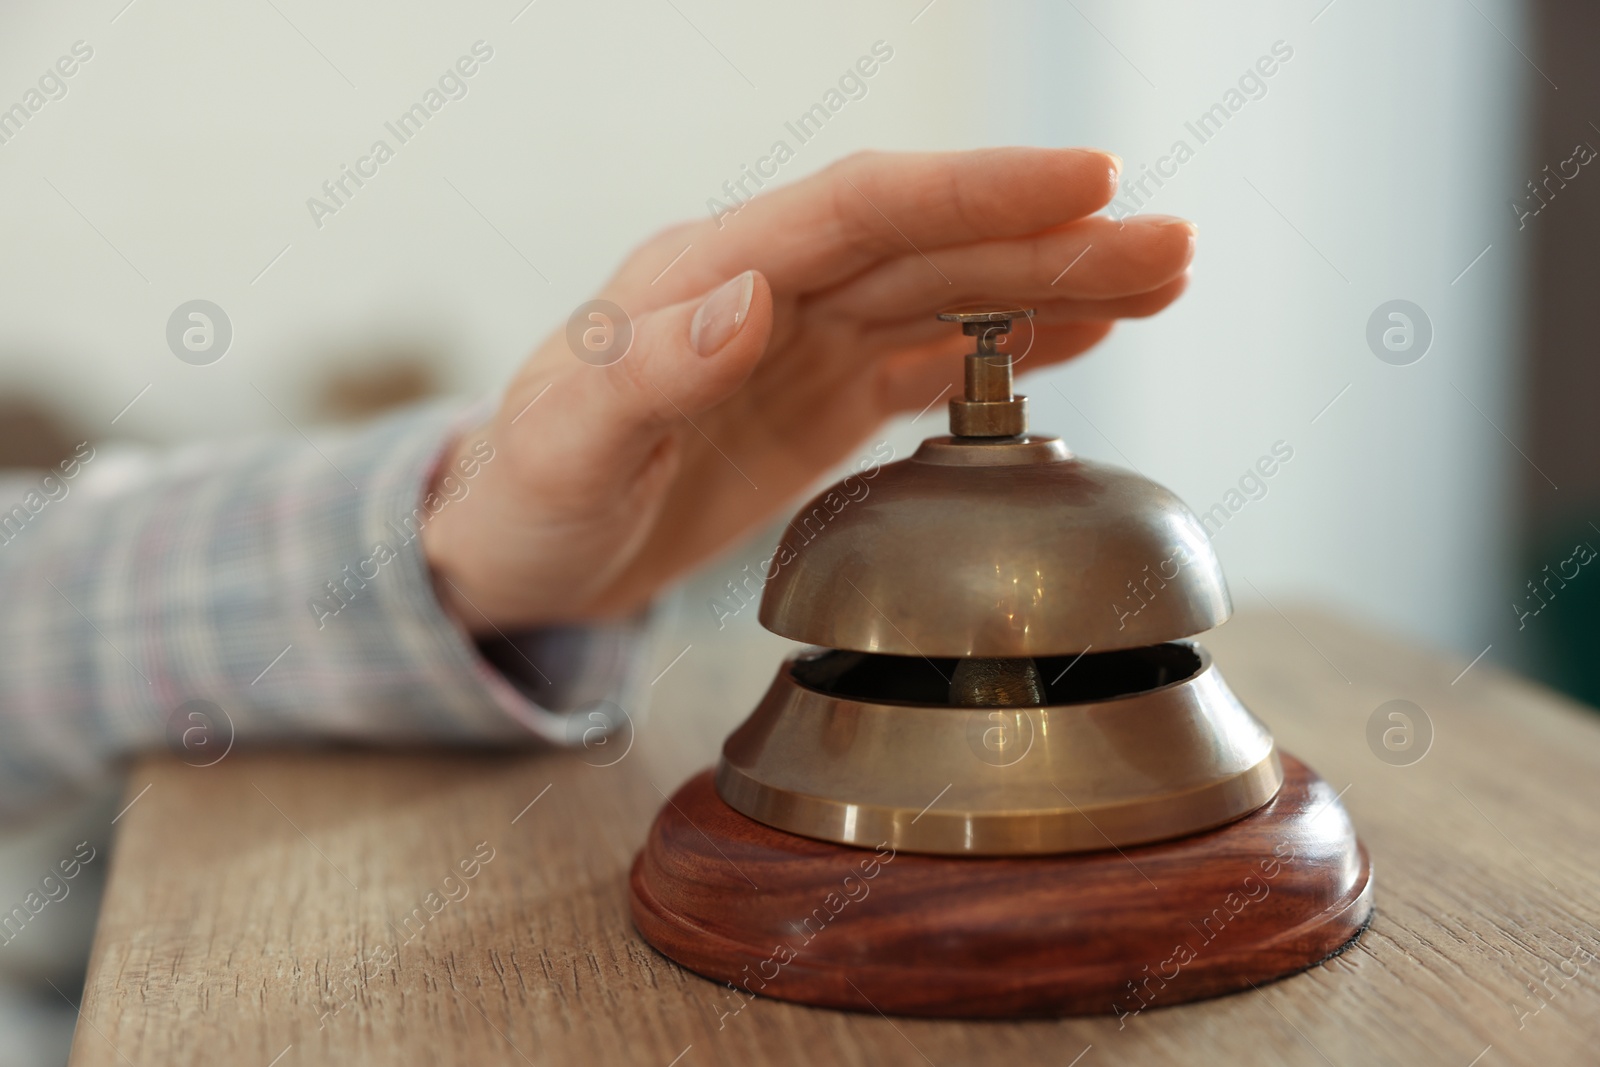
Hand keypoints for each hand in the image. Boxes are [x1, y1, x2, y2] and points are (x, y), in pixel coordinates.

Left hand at [421, 148, 1195, 632]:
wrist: (517, 554)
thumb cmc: (526, 497)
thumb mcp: (567, 446)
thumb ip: (652, 371)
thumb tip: (751, 300)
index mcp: (706, 275)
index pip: (863, 208)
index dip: (978, 193)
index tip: (1087, 185)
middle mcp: (766, 293)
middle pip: (931, 247)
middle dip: (1054, 240)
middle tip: (1171, 244)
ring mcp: (800, 346)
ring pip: (947, 298)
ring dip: (1053, 286)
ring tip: (1158, 280)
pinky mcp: (818, 401)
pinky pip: (929, 362)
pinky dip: (1008, 347)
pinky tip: (1079, 338)